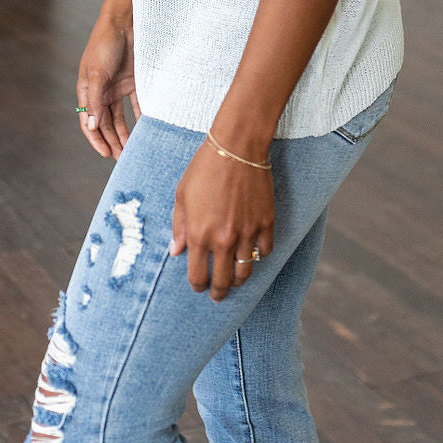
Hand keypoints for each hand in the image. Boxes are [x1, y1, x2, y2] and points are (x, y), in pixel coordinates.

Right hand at [77, 17, 140, 160]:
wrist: (125, 21)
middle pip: (106, 123)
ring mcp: (118, 87)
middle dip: (113, 141)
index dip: (97, 139)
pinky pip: (137, 104)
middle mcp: (101, 92)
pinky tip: (147, 129)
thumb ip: (95, 101)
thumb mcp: (97, 73)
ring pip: (121, 117)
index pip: (89, 122)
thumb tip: (92, 126)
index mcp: (87, 91)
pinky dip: (141, 116)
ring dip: (126, 133)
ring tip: (134, 150)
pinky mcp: (133, 81)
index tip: (107, 154)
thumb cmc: (105, 44)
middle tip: (123, 159)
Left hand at [169, 139, 275, 300]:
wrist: (236, 147)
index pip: (198, 275)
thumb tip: (176, 251)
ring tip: (236, 280)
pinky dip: (259, 255)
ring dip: (239, 280)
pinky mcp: (266, 222)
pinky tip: (253, 253)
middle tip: (218, 295)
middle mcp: (223, 239)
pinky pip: (265, 250)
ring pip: (246, 271)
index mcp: (200, 234)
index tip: (199, 286)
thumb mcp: (182, 195)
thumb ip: (179, 227)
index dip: (198, 286)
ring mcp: (247, 232)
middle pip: (224, 281)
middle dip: (219, 292)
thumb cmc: (204, 167)